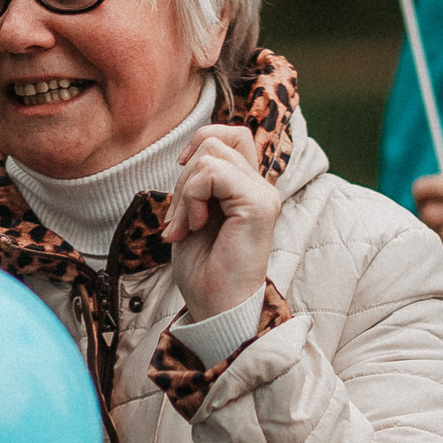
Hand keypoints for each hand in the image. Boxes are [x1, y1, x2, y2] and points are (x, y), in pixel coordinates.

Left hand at [158, 125, 279, 320]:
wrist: (216, 308)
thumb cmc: (204, 269)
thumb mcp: (194, 214)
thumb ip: (200, 182)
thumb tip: (189, 153)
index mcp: (248, 188)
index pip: (232, 135)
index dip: (201, 141)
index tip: (181, 174)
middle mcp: (261, 187)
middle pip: (216, 139)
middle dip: (184, 175)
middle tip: (179, 219)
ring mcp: (263, 194)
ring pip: (210, 153)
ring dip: (185, 192)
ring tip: (186, 228)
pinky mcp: (258, 205)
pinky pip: (211, 172)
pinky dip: (191, 198)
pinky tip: (196, 228)